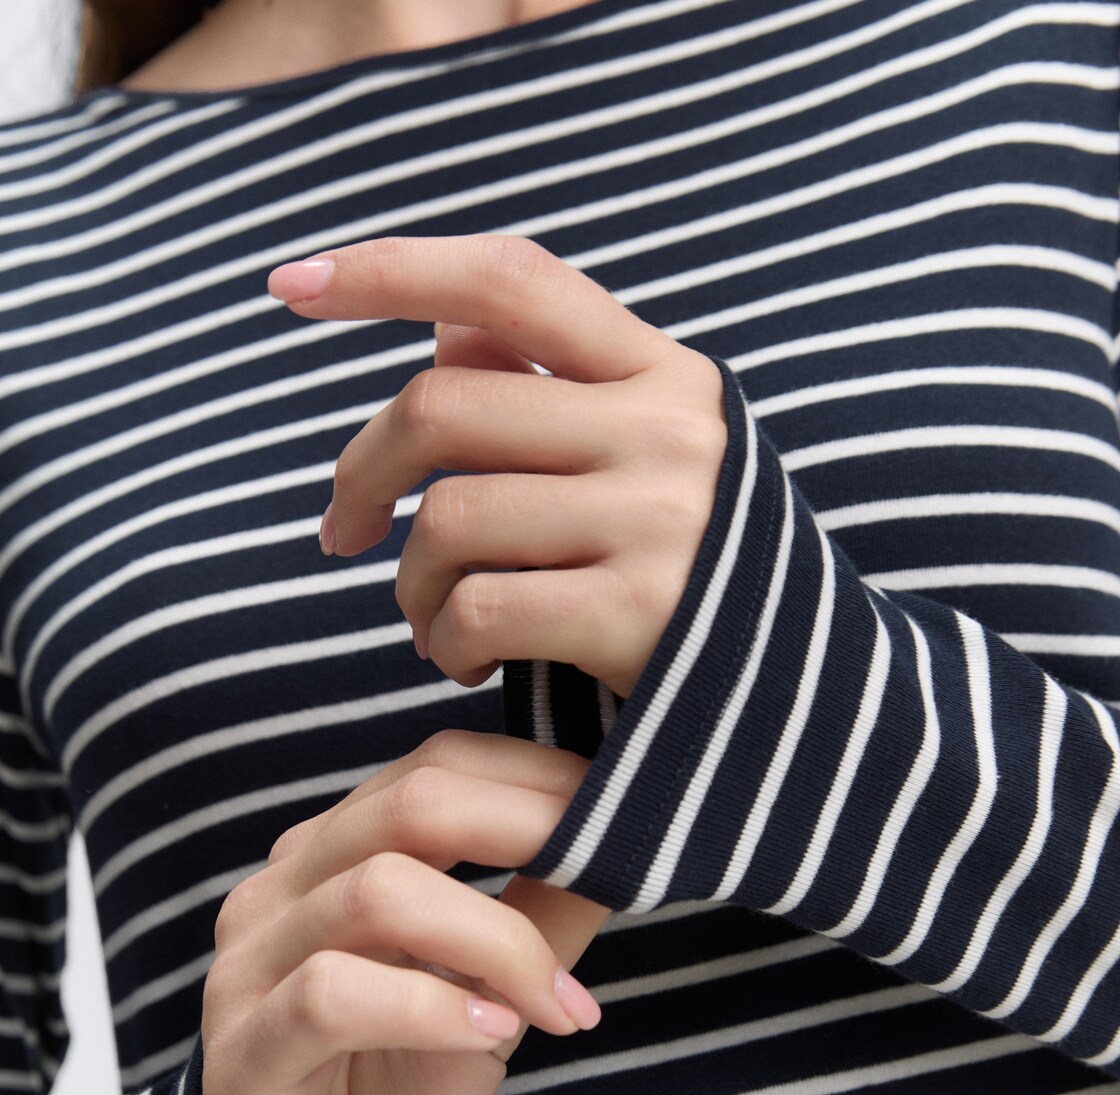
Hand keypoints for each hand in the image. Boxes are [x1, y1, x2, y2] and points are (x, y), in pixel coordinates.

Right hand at [194, 731, 607, 1094]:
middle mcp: (284, 888)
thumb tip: (625, 845)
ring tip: (556, 1002)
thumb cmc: (397, 1088)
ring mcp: (251, 966)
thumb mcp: (493, 995)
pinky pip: (332, 995)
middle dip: (530, 828)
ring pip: (380, 892)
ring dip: (498, 941)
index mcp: (337, 854)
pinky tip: (491, 1037)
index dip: (535, 776)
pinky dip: (432, 1008)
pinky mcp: (241, 1052)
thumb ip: (543, 918)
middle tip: (617, 870)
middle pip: (410, 805)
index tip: (621, 810)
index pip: (434, 767)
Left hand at [268, 235, 728, 698]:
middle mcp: (665, 430)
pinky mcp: (638, 613)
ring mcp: (658, 518)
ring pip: (449, 518)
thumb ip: (551, 392)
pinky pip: (479, 607)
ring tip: (429, 625)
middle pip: (442, 407)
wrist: (814, 702)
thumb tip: (439, 330)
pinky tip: (466, 663)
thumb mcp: (650, 462)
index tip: (291, 283)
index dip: (392, 269)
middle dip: (361, 473)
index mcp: (662, 376)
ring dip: (409, 585)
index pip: (510, 283)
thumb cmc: (702, 574)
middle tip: (344, 533)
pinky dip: (446, 643)